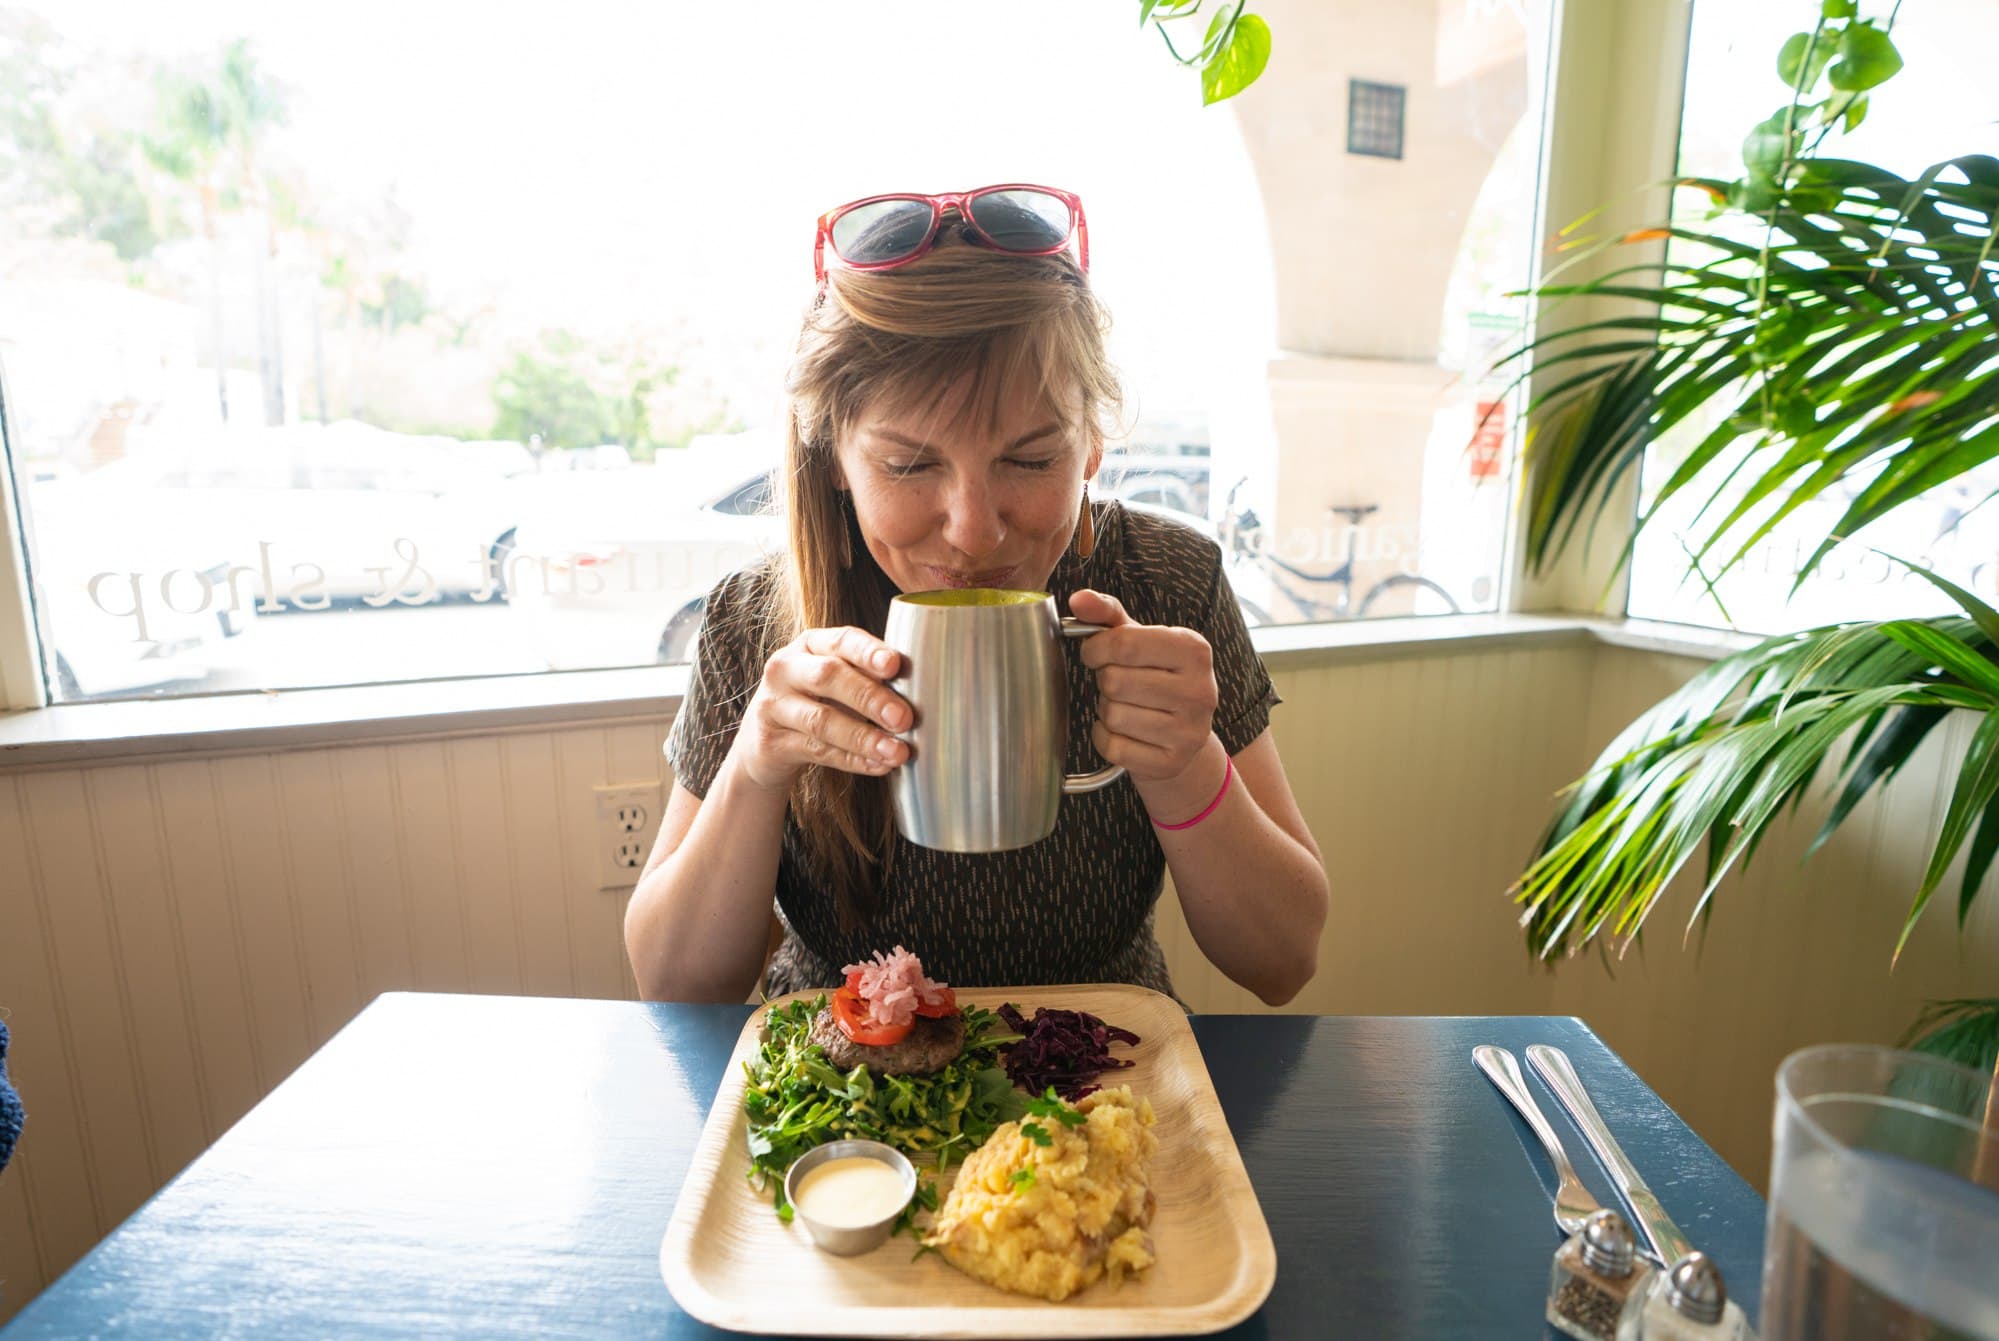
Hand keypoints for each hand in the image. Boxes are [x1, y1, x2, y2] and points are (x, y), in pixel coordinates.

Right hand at [735, 626, 910, 791]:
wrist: (765, 738)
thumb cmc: (817, 700)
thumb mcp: (837, 679)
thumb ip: (869, 677)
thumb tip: (922, 690)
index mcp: (810, 644)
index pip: (840, 640)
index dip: (868, 652)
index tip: (895, 665)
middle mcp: (785, 668)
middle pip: (828, 677)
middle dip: (869, 697)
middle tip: (904, 718)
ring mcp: (773, 705)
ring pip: (821, 720)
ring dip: (864, 738)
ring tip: (897, 752)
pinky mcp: (770, 742)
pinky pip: (816, 751)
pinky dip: (852, 760)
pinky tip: (878, 765)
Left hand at [1069, 589, 1218, 784]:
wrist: (1183, 734)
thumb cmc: (1156, 677)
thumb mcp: (1139, 639)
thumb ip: (1106, 614)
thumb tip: (1078, 598)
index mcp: (1194, 650)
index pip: (1125, 644)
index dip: (1095, 648)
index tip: (1094, 653)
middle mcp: (1200, 690)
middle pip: (1114, 681)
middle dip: (1104, 681)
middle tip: (1117, 683)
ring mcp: (1189, 730)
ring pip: (1113, 715)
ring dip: (1106, 710)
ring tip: (1125, 705)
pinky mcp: (1172, 762)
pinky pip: (1113, 746)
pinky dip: (1105, 737)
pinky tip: (1123, 730)